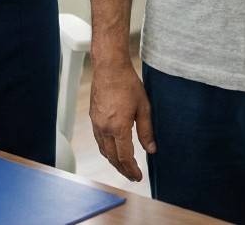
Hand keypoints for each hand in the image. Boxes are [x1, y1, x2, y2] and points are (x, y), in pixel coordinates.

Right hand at [89, 61, 155, 181]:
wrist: (109, 68)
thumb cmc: (128, 84)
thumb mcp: (143, 107)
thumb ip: (147, 131)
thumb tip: (151, 150)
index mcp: (118, 127)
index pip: (125, 157)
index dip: (132, 170)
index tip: (138, 177)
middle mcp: (104, 129)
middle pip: (112, 158)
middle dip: (123, 170)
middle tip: (133, 176)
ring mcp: (96, 124)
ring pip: (104, 150)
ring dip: (114, 161)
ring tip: (124, 167)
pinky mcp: (93, 118)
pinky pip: (99, 140)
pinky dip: (106, 150)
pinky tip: (113, 150)